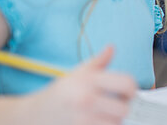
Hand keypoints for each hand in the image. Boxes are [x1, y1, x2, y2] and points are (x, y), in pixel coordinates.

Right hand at [23, 46, 137, 124]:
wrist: (34, 114)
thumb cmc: (60, 93)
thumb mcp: (77, 73)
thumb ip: (98, 61)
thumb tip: (112, 48)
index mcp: (88, 80)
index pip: (127, 83)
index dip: (132, 89)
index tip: (128, 93)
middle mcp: (85, 98)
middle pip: (124, 108)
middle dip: (124, 108)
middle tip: (119, 106)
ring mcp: (82, 119)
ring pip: (116, 123)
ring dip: (115, 121)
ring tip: (107, 115)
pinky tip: (99, 122)